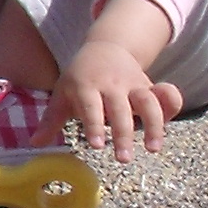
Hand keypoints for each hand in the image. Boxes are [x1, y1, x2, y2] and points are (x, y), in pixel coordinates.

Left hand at [52, 33, 181, 163]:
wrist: (105, 48)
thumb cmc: (79, 78)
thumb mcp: (62, 94)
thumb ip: (51, 120)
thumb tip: (35, 143)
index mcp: (86, 86)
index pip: (90, 107)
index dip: (94, 125)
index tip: (97, 146)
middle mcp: (112, 85)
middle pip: (121, 110)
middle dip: (124, 134)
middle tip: (123, 159)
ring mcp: (134, 85)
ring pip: (148, 103)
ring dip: (154, 125)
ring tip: (153, 149)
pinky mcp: (150, 87)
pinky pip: (166, 95)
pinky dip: (172, 104)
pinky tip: (170, 122)